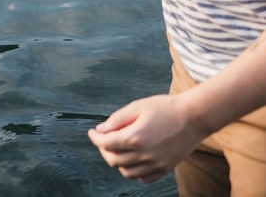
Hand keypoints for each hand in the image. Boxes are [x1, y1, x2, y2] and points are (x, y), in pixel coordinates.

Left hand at [88, 94, 204, 183]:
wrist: (192, 118)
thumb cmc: (165, 108)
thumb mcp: (137, 106)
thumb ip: (117, 119)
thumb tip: (100, 130)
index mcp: (135, 137)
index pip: (106, 144)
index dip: (95, 138)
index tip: (91, 132)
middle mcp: (144, 155)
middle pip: (114, 160)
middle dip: (104, 150)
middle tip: (103, 139)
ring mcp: (155, 165)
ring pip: (127, 172)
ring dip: (117, 162)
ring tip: (117, 148)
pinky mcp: (164, 169)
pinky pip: (143, 178)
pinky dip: (133, 171)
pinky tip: (133, 158)